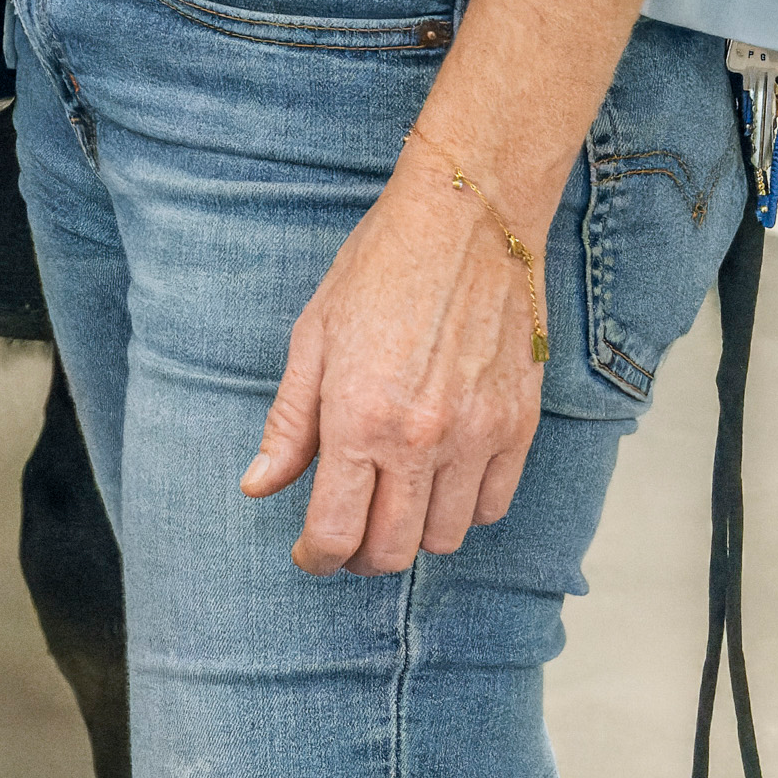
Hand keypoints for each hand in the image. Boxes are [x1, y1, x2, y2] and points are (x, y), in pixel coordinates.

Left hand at [240, 158, 553, 578]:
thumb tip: (258, 487)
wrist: (468, 220)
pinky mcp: (519, 425)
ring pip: (445, 537)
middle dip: (361, 557)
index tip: (310, 552)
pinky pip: (493, 505)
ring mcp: (477, 435)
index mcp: (358, 418)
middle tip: (347, 537)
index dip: (317, 556)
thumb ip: (288, 423)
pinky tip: (440, 480)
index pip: (336, 533)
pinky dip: (464, 509)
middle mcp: (421, 439)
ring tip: (393, 502)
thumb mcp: (313, 338)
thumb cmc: (379, 269)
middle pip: (393, 552)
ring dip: (413, 533)